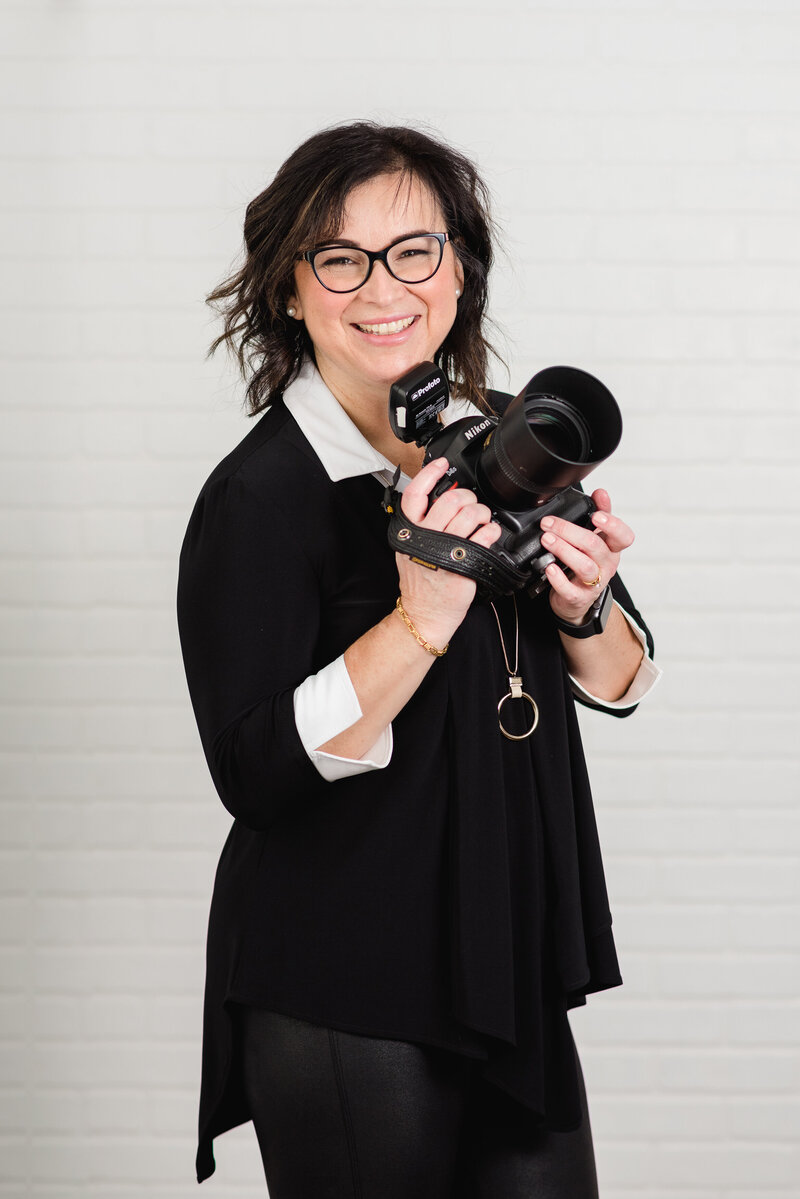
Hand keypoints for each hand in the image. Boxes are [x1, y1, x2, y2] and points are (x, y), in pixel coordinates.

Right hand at [395, 458, 500, 644]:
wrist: (426, 613)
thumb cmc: (422, 582)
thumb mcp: (411, 548)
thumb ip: (420, 523)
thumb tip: (437, 495)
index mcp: (409, 531)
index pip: (415, 494)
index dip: (430, 475)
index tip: (442, 464)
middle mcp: (425, 538)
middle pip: (449, 500)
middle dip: (466, 497)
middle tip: (470, 504)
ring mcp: (445, 550)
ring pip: (470, 514)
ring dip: (482, 512)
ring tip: (481, 520)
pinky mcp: (465, 562)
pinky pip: (485, 534)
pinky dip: (491, 529)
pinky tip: (489, 533)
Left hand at [540, 489, 634, 625]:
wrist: (577, 599)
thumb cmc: (586, 563)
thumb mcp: (595, 538)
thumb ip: (599, 514)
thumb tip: (600, 492)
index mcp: (612, 548)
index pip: (623, 536)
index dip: (613, 525)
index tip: (597, 514)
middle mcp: (606, 565)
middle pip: (595, 546)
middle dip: (570, 532)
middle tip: (549, 523)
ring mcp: (593, 582)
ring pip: (584, 566)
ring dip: (563, 550)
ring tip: (547, 540)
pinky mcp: (578, 597)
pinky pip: (570, 589)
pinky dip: (558, 578)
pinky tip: (549, 568)